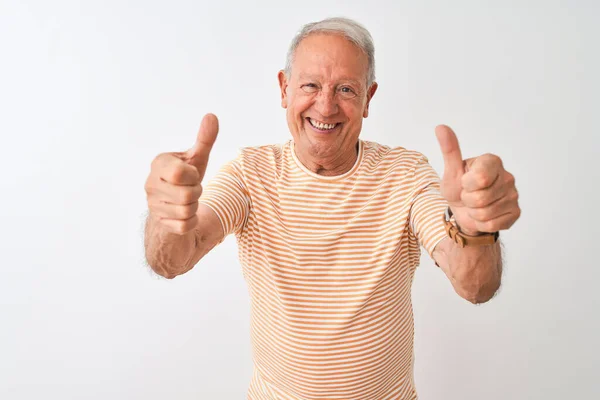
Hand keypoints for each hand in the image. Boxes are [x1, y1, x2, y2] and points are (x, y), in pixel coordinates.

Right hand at [144, 113, 218, 234]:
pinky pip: (186, 226)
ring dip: (194, 207)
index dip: (192, 176)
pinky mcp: (160, 223)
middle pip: (188, 194)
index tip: (190, 175)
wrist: (174, 206)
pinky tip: (184, 215)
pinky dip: (191, 221)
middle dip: (197, 193)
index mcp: (159, 164)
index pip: (179, 173)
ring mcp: (153, 205)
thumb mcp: (197, 158)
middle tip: (191, 189)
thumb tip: (212, 116)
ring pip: (188, 211)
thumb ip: (204, 139)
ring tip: (187, 201)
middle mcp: (150, 184)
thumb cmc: (186, 179)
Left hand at [435, 125, 519, 235]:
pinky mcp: (516, 212)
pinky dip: (482, 223)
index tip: (466, 182)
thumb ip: (449, 150)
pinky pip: (492, 224)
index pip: (479, 178)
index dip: (466, 185)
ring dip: (474, 213)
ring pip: (485, 213)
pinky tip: (484, 215)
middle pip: (480, 199)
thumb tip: (440, 127)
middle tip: (469, 196)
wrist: (464, 211)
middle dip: (468, 201)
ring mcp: (514, 195)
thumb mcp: (451, 171)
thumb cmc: (459, 187)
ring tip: (475, 205)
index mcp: (492, 161)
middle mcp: (508, 176)